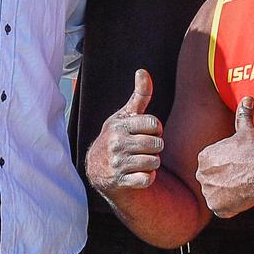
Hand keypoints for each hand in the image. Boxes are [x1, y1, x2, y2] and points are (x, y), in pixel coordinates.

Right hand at [86, 70, 163, 193]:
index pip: (154, 124)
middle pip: (157, 144)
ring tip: (140, 160)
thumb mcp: (125, 115)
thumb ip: (139, 95)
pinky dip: (147, 178)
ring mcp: (118, 163)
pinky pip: (147, 179)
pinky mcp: (121, 181)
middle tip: (144, 148)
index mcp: (120, 125)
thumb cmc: (117, 137)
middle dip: (155, 147)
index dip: (155, 129)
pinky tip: (138, 173)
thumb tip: (143, 71)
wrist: (97, 168)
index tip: (147, 132)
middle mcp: (117, 143)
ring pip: (154, 162)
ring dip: (152, 163)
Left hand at [196, 96, 253, 217]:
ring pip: (216, 194)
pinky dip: (230, 206)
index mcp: (204, 157)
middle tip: (239, 177)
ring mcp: (208, 192)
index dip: (225, 165)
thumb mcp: (246, 130)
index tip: (236, 165)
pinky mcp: (217, 207)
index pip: (211, 164)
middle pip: (211, 179)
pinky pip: (221, 208)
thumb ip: (243, 115)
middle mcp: (201, 175)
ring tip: (241, 187)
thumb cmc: (253, 150)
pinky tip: (241, 197)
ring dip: (226, 193)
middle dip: (223, 180)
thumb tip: (247, 99)